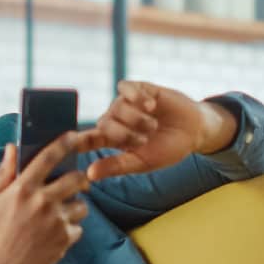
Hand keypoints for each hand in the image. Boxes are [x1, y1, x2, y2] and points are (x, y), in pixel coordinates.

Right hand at [0, 137, 89, 263]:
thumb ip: (5, 173)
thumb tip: (12, 147)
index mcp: (23, 188)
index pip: (49, 157)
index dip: (64, 143)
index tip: (74, 136)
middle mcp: (42, 202)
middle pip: (76, 179)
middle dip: (79, 178)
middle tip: (75, 182)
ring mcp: (56, 222)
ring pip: (82, 205)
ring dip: (75, 206)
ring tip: (61, 213)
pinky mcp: (64, 240)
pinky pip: (78, 227)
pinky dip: (70, 229)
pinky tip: (54, 234)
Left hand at [79, 81, 237, 180]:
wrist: (194, 131)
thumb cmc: (167, 150)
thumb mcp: (142, 163)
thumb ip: (117, 166)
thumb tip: (89, 175)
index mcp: (113, 140)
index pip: (89, 139)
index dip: (78, 142)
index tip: (70, 145)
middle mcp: (116, 120)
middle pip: (104, 124)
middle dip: (124, 133)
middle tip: (144, 139)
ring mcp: (127, 103)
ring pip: (117, 107)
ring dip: (135, 118)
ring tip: (153, 125)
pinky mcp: (139, 88)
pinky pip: (125, 88)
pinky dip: (136, 97)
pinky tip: (150, 105)